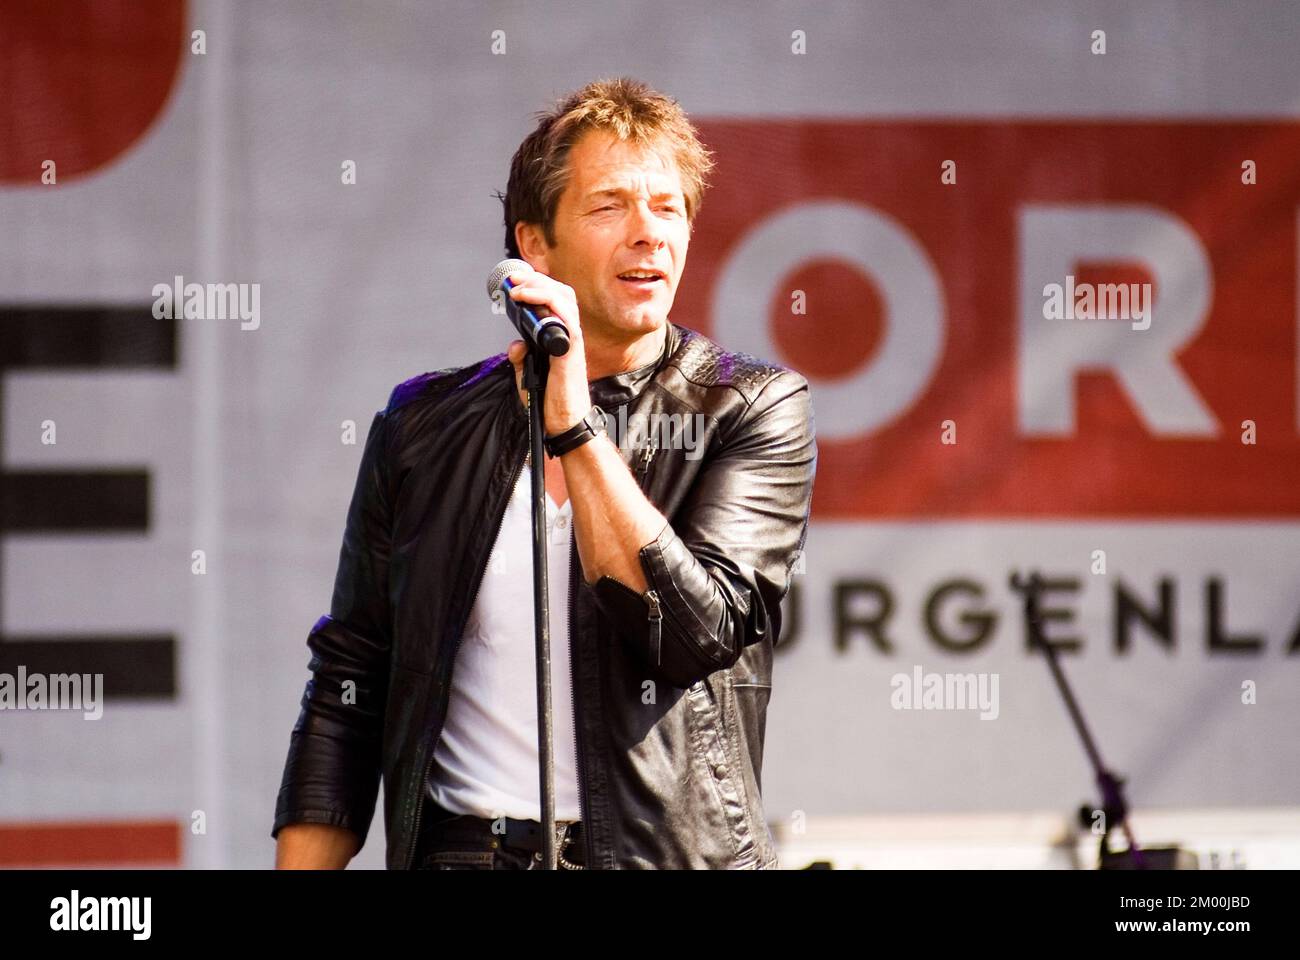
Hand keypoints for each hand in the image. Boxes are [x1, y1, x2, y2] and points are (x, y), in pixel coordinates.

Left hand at [504, 271, 591, 435]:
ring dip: (539, 286)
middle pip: (561, 292)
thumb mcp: (529, 376)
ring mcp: (573, 339)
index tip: (514, 282)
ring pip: (564, 298)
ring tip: (517, 288)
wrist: (563, 422)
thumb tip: (515, 345)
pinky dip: (549, 300)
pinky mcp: (573, 347)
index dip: (536, 286)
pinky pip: (566, 315)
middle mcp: (568, 334)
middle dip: (536, 280)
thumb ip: (522, 359)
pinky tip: (528, 298)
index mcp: (559, 337)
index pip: (554, 300)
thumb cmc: (551, 401)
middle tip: (513, 279)